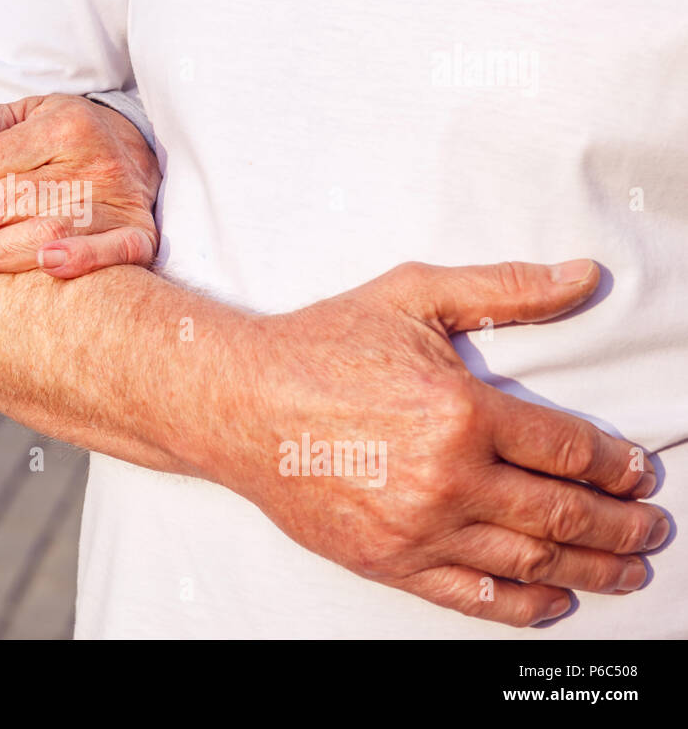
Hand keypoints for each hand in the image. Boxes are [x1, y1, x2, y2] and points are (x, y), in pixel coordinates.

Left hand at [0, 94, 160, 276]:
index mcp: (63, 125)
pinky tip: (46, 265)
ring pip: (49, 228)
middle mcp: (93, 161)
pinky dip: (82, 259)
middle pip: (11, 197)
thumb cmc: (63, 136)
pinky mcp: (139, 233)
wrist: (136, 151)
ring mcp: (118, 200)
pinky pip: (116, 251)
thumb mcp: (19, 115)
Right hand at [215, 259, 667, 626]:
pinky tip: (553, 601)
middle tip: (650, 529)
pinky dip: (522, 605)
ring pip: (529, 561)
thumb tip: (583, 277)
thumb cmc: (320, 347)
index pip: (570, 450)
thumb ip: (504, 289)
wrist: (237, 403)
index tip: (638, 474)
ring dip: (591, 569)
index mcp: (461, 411)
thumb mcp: (411, 297)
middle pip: (563, 514)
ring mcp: (416, 528)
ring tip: (624, 570)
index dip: (618, 466)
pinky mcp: (386, 561)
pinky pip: (472, 595)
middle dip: (621, 526)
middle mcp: (446, 478)